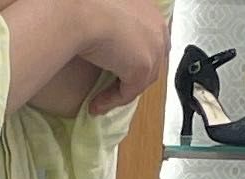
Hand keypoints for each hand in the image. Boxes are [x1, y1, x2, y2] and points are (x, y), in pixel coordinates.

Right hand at [78, 0, 168, 114]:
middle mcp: (158, 29)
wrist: (85, 13)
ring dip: (119, 93)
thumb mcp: (110, 17)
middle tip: (111, 90)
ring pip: (140, 81)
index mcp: (151, 13)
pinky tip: (95, 104)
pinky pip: (127, 93)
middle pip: (151, 65)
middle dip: (131, 79)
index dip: (134, 59)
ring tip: (99, 100)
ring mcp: (153, 49)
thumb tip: (108, 50)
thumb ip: (118, 30)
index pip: (150, 43)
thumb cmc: (89, 8)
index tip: (117, 71)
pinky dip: (111, 100)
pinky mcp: (142, 69)